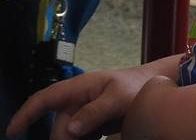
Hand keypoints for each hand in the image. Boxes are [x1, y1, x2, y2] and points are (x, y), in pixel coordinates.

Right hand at [6, 66, 157, 139]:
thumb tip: (70, 129)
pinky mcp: (91, 124)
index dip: (26, 114)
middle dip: (63, 139)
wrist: (156, 87)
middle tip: (86, 139)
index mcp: (79, 87)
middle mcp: (77, 100)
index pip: (45, 99)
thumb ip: (95, 112)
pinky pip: (79, 138)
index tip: (12, 131)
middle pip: (58, 126)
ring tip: (94, 137)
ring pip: (68, 135)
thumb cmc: (139, 86)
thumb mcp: (119, 97)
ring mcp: (83, 112)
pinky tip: (93, 139)